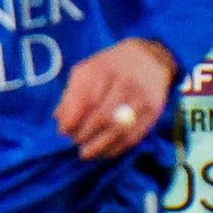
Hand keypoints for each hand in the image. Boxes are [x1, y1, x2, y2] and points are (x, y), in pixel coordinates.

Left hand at [54, 37, 177, 160]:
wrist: (149, 58)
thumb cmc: (109, 67)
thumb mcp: (86, 71)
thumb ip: (71, 94)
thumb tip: (59, 119)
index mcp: (102, 70)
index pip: (84, 100)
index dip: (71, 120)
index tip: (63, 131)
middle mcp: (123, 83)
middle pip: (101, 117)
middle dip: (83, 135)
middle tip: (75, 142)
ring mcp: (140, 98)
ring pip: (118, 130)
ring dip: (98, 147)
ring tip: (86, 153)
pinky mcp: (152, 112)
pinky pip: (133, 136)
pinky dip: (115, 148)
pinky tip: (104, 152)